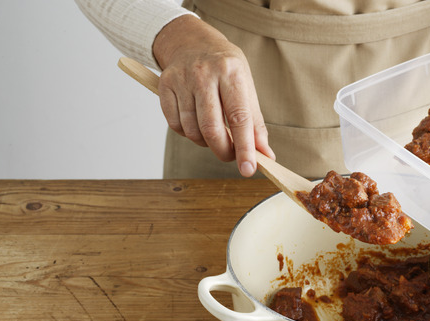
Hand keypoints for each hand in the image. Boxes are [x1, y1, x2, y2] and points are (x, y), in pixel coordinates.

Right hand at [152, 15, 273, 176]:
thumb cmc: (225, 69)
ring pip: (192, 130)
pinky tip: (196, 123)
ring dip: (205, 142)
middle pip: (211, 128)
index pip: (239, 118)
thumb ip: (255, 123)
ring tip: (213, 132)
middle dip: (223, 151)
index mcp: (231, 72)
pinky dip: (187, 133)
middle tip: (230, 156)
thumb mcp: (246, 87)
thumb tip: (265, 155)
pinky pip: (175, 125)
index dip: (245, 148)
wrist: (192, 41)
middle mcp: (204, 74)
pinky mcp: (164, 86)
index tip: (249, 170)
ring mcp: (182, 79)